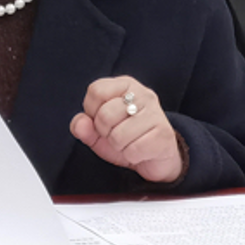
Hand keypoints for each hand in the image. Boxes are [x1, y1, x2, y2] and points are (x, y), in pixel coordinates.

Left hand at [70, 76, 184, 182]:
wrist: (157, 158)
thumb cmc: (127, 139)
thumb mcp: (99, 133)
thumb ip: (84, 126)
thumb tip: (80, 123)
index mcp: (126, 86)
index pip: (96, 90)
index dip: (92, 111)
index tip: (102, 120)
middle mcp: (143, 94)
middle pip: (105, 114)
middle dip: (105, 132)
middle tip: (117, 135)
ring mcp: (155, 113)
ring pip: (118, 135)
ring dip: (119, 146)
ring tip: (130, 143)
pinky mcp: (164, 134)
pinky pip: (133, 150)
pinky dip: (132, 156)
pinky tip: (141, 151)